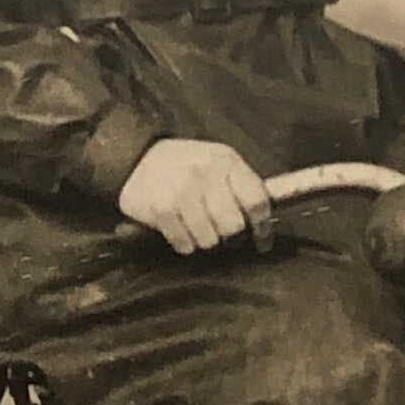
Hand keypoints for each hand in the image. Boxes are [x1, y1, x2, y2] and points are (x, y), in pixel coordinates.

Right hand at [117, 138, 272, 255]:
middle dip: (231, 237)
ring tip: (198, 229)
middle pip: (234, 226)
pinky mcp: (161, 209)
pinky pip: (185, 245)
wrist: (136, 158)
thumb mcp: (216, 162)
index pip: (257, 200)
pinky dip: (185, 244)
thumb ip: (240, 185)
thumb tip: (267, 221)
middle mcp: (206, 173)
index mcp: (226, 160)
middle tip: (223, 235)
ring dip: (206, 241)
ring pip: (210, 241)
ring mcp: (182, 191)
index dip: (264, 227)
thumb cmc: (185, 165)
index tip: (263, 242)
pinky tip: (181, 230)